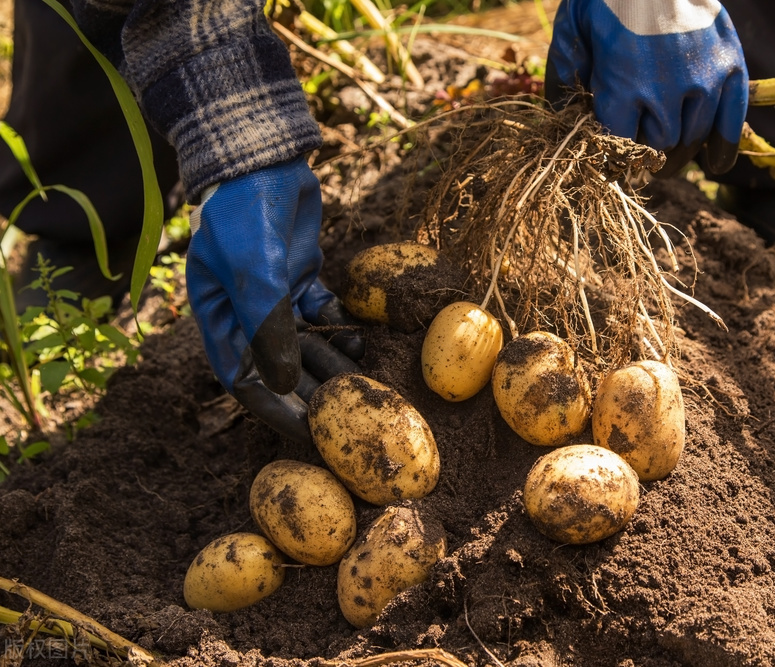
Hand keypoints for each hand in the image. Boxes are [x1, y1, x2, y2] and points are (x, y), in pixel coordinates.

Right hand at [186, 157, 363, 443]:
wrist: (264, 157)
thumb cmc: (247, 216)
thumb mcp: (257, 274)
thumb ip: (269, 328)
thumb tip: (282, 384)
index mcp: (219, 318)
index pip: (244, 379)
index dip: (274, 409)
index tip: (308, 433)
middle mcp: (245, 312)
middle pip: (279, 367)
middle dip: (312, 391)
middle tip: (348, 414)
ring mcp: (276, 293)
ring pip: (306, 342)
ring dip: (331, 361)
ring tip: (364, 377)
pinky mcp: (302, 274)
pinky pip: (323, 313)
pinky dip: (340, 326)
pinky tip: (361, 337)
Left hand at [545, 0, 748, 175]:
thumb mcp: (573, 27)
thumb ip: (565, 73)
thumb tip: (560, 113)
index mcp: (624, 86)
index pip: (619, 146)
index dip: (613, 158)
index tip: (609, 162)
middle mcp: (667, 90)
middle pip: (658, 146)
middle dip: (645, 157)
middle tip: (638, 160)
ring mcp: (704, 79)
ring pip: (691, 137)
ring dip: (677, 151)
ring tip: (665, 159)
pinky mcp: (729, 64)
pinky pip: (732, 119)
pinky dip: (723, 146)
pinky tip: (715, 165)